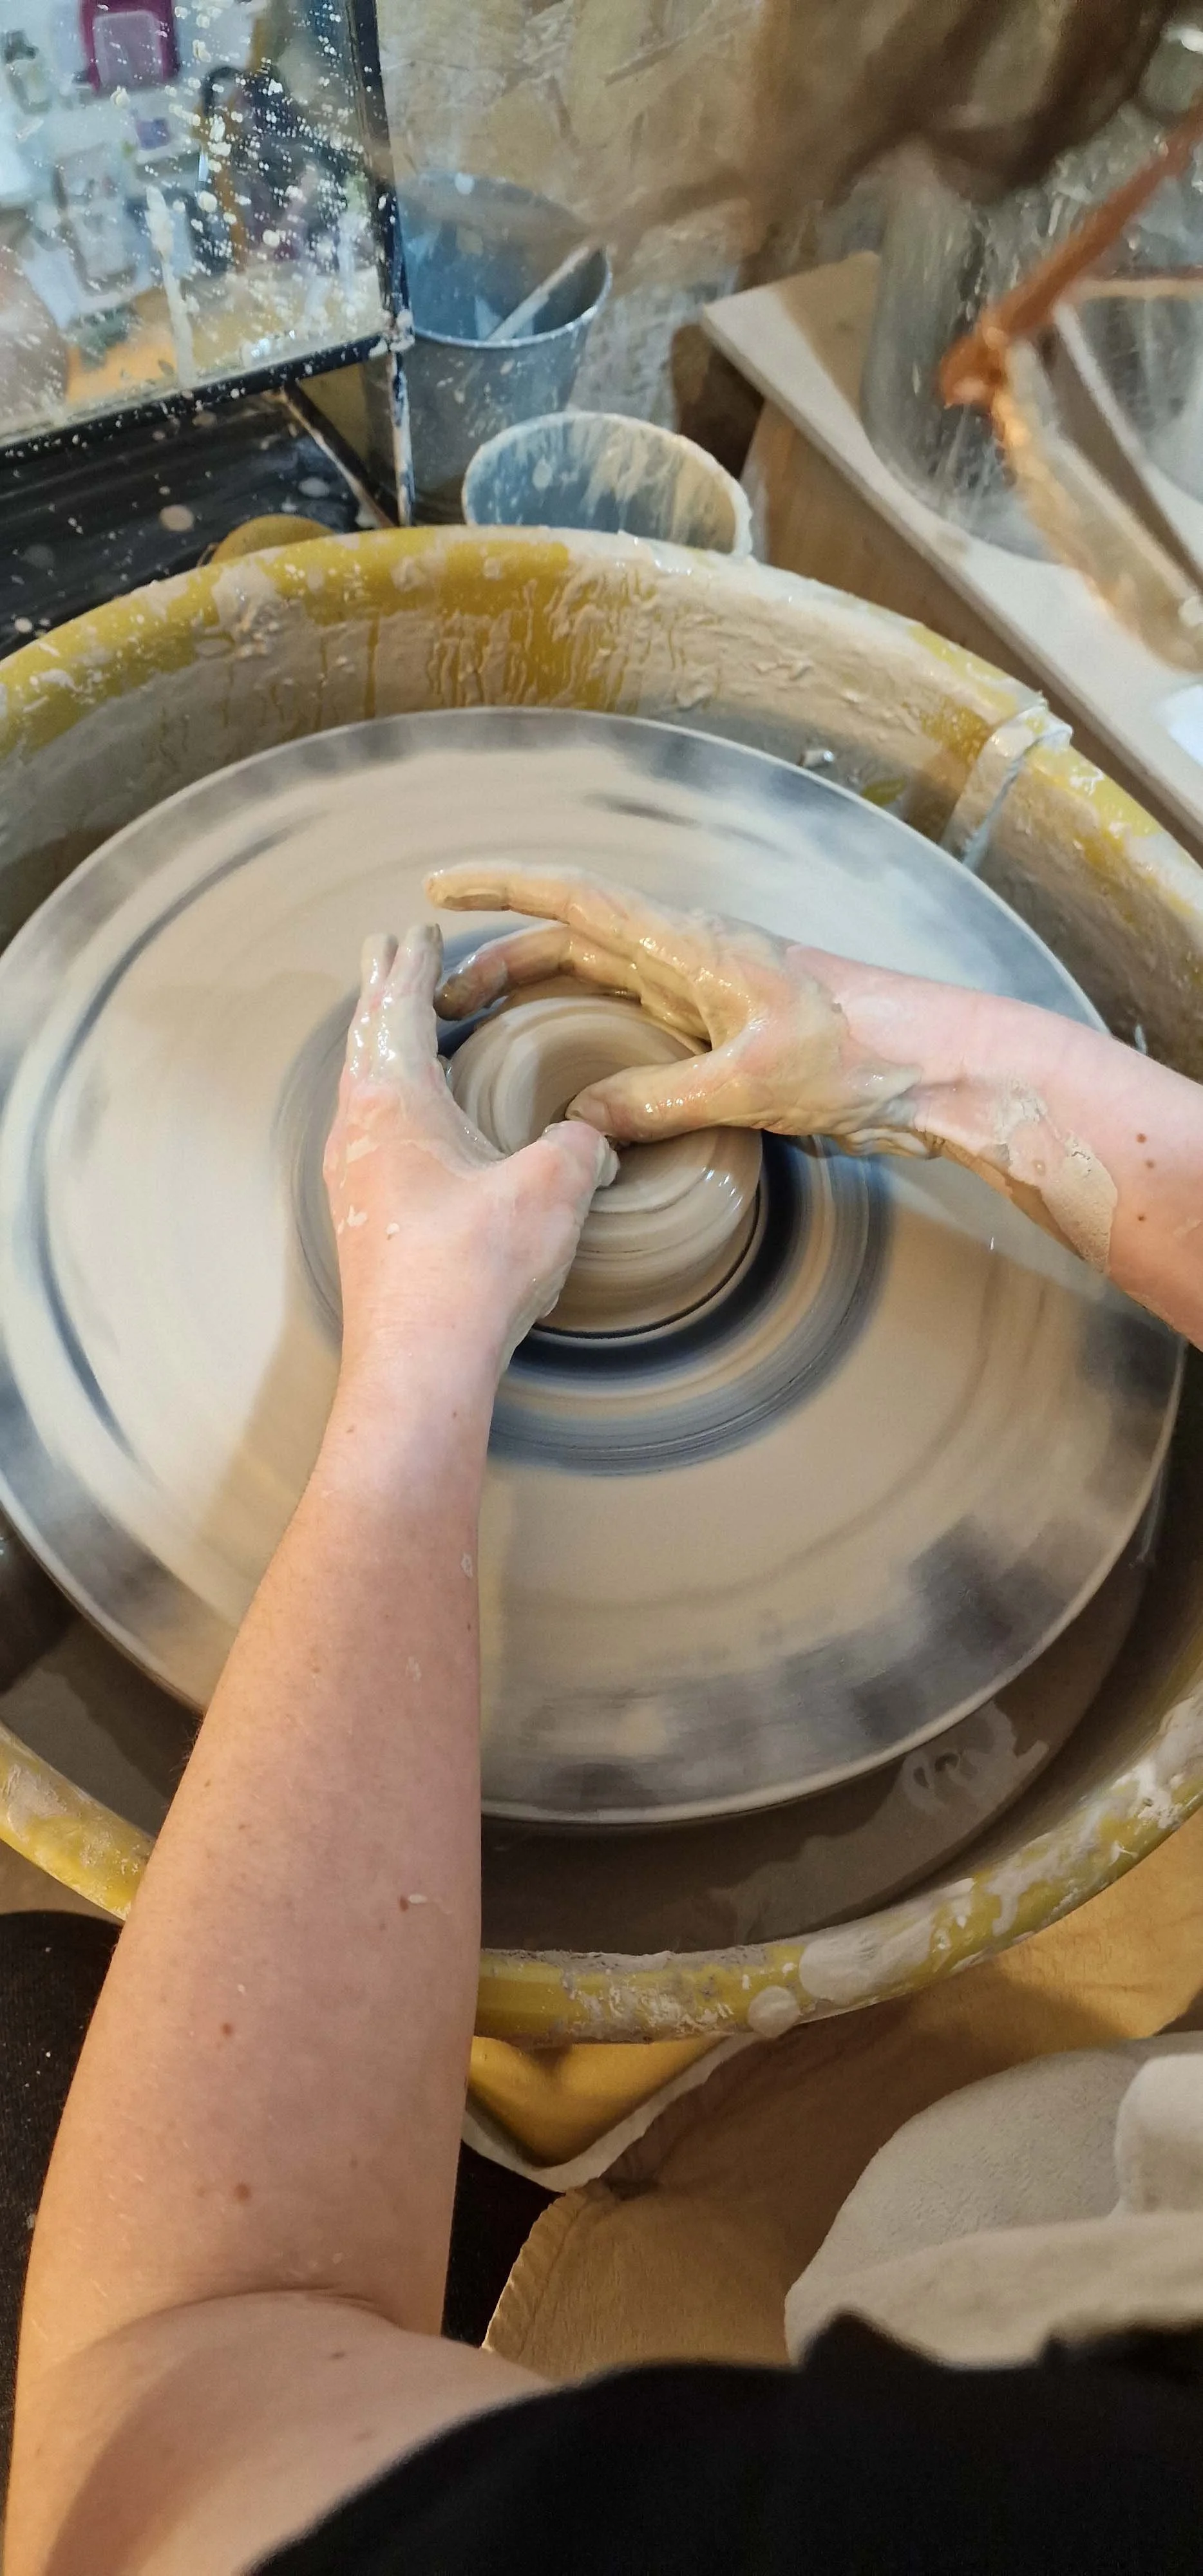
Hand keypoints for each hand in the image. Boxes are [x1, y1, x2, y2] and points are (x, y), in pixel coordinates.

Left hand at [323, 925, 617, 1379]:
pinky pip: (370, 1134)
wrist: (419, 1366)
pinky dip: (388, 1101)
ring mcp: (353, 1179)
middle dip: (383, 993)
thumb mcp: (553, 1189)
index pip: (400, 1008)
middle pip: (367, 1040)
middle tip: (388, 955)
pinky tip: (408, 1123)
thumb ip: (581, 1145)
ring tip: (394, 1026)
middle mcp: (359, 1130)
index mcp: (395, 1100)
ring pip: (362, 1089)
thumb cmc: (472, 1270)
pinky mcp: (363, 1222)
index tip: (417, 933)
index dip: (414, 966)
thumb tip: (593, 1135)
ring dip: (381, 1047)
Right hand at [426, 865, 934, 1155]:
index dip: (500, 887)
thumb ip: (656, 1100)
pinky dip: (590, 1039)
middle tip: (441, 1000)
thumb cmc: (861, 1054)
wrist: (939, 1066)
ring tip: (485, 1035)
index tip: (438, 885)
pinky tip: (571, 1077)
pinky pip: (637, 1025)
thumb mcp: (749, 1084)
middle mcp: (689, 957)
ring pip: (600, 984)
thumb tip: (578, 1123)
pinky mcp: (726, 1033)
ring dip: (540, 1001)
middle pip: (572, 944)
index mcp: (689, 943)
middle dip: (500, 962)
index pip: (572, 900)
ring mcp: (706, 994)